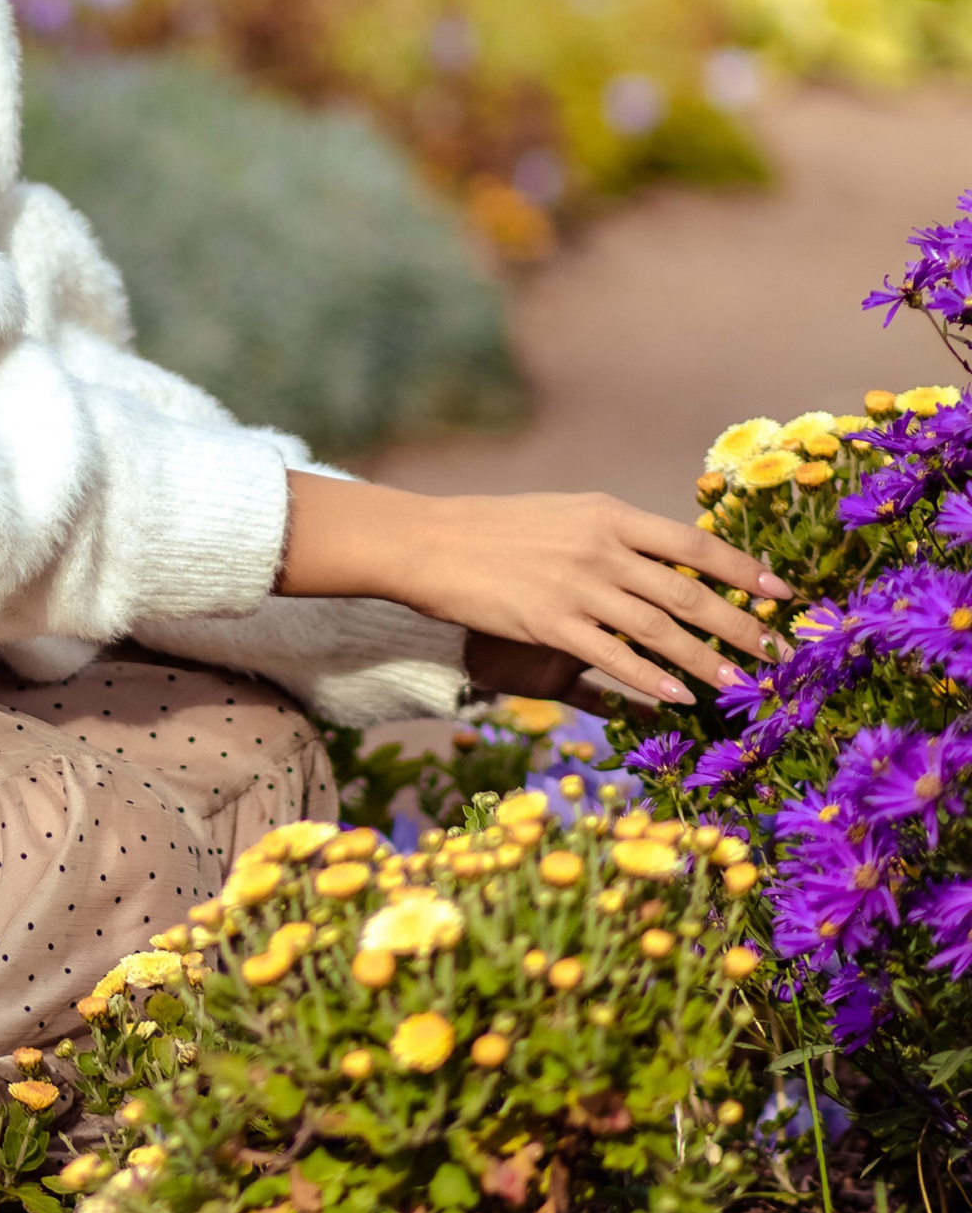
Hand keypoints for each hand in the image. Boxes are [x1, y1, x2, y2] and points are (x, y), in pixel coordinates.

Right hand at [279, 475, 791, 709]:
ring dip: (707, 660)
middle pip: (690, 590)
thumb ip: (615, 538)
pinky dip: (651, 680)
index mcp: (610, 514)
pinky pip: (614, 657)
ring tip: (740, 683)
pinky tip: (677, 697)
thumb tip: (668, 566)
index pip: (694, 542)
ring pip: (661, 629)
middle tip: (774, 652)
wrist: (429, 542)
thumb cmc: (496, 529)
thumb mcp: (564, 516)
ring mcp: (578, 585)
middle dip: (739, 624)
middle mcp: (602, 546)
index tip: (782, 592)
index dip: (744, 569)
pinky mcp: (550, 622)